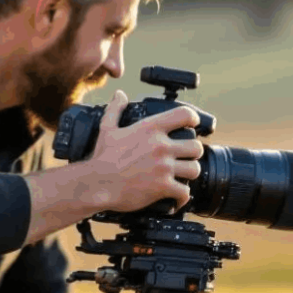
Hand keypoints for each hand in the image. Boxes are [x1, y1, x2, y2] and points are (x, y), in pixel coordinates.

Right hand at [84, 90, 204, 212]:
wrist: (96, 184)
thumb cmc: (101, 158)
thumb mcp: (107, 129)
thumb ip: (115, 110)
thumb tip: (119, 95)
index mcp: (151, 129)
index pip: (185, 115)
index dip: (193, 119)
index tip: (194, 124)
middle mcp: (161, 146)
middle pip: (196, 147)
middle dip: (192, 153)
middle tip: (185, 157)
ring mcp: (164, 167)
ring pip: (194, 169)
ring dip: (189, 174)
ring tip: (181, 176)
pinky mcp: (163, 187)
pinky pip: (184, 192)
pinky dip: (183, 197)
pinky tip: (177, 197)